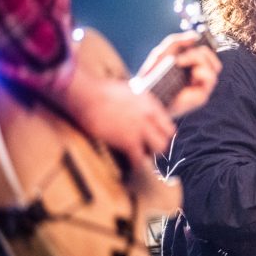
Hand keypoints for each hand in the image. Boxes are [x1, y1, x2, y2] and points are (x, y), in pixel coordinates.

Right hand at [60, 67, 175, 167]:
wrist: (87, 97)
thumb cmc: (101, 91)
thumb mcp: (129, 90)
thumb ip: (139, 102)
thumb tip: (140, 109)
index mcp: (151, 104)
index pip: (168, 126)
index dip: (162, 134)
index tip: (155, 137)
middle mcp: (150, 117)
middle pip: (166, 139)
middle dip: (157, 145)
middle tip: (148, 148)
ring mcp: (141, 129)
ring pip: (158, 149)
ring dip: (150, 153)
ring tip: (140, 154)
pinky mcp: (128, 141)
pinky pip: (139, 159)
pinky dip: (135, 164)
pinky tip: (131, 165)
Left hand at [136, 31, 221, 117]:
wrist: (144, 93)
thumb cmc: (152, 75)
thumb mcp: (163, 52)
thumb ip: (177, 41)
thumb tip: (195, 36)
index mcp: (192, 65)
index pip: (208, 53)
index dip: (205, 46)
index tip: (195, 41)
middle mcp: (199, 76)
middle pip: (212, 59)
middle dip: (200, 52)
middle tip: (184, 54)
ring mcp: (200, 86)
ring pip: (215, 67)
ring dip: (199, 59)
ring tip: (181, 61)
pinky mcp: (201, 96)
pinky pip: (211, 79)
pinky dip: (203, 71)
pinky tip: (191, 72)